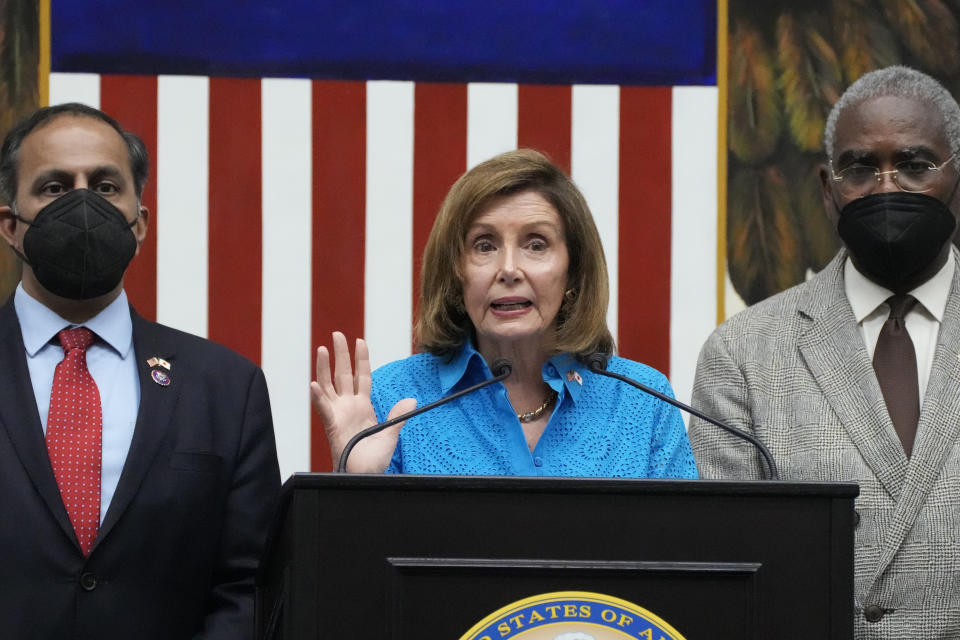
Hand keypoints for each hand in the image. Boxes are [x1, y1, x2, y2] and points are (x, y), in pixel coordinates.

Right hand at [310, 331, 414, 472]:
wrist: (364, 477)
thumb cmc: (373, 460)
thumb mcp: (391, 435)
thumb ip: (398, 416)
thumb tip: (411, 400)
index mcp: (362, 407)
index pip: (362, 377)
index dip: (361, 359)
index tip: (360, 341)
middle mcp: (347, 407)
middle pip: (342, 374)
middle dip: (340, 354)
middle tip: (337, 334)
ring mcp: (338, 414)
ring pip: (328, 385)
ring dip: (324, 368)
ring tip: (322, 349)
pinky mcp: (331, 426)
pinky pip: (323, 409)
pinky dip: (317, 397)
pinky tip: (314, 384)